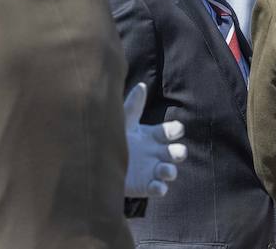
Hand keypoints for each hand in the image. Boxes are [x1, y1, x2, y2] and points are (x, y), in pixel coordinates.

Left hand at [123, 82, 186, 196]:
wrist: (95, 164)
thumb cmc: (113, 139)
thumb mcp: (122, 122)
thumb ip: (133, 107)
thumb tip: (141, 86)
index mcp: (153, 135)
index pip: (172, 131)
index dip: (176, 130)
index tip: (175, 130)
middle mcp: (157, 153)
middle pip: (178, 152)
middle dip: (180, 152)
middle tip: (177, 153)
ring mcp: (152, 170)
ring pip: (170, 171)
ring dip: (171, 171)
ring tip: (164, 170)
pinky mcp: (145, 186)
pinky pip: (159, 188)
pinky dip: (161, 188)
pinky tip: (156, 186)